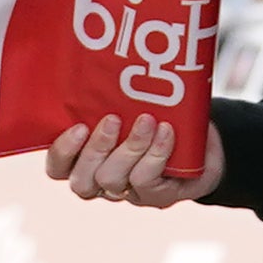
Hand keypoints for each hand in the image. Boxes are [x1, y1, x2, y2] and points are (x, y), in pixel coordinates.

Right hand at [42, 113, 222, 208]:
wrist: (204, 144)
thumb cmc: (159, 119)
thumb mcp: (130, 107)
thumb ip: (111, 99)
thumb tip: (102, 64)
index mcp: (85, 162)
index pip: (58, 169)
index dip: (62, 152)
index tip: (79, 126)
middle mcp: (102, 184)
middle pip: (82, 181)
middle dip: (97, 149)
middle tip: (113, 119)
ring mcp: (129, 194)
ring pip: (112, 180)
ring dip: (130, 147)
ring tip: (147, 120)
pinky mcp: (156, 198)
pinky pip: (146, 180)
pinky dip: (155, 154)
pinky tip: (166, 132)